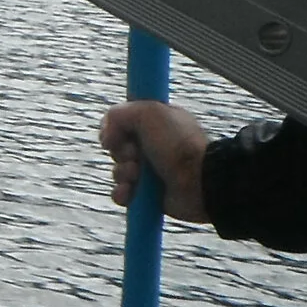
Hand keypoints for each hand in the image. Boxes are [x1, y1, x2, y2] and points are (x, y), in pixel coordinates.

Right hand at [99, 101, 211, 223]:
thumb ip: (120, 112)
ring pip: (118, 170)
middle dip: (120, 152)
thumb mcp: (150, 112)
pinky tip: (131, 191)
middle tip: (135, 155)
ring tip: (138, 176)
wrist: (199, 181)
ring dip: (122, 173)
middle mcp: (152, 145)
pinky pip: (122, 193)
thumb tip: (107, 133)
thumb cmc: (178, 144)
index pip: (122, 122)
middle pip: (117, 147)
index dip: (114, 128)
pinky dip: (122, 193)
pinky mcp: (147, 194)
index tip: (116, 133)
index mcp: (156, 123)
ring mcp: (150, 170)